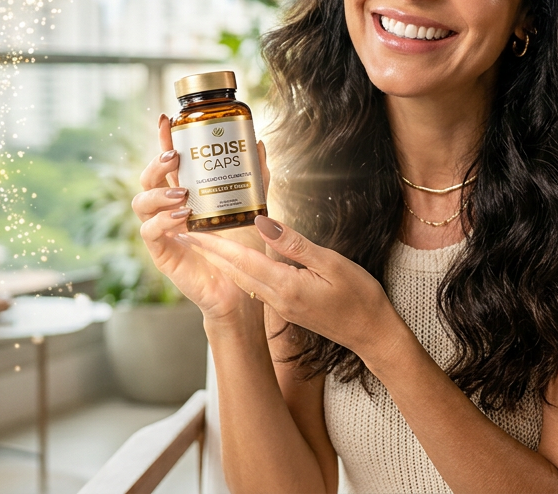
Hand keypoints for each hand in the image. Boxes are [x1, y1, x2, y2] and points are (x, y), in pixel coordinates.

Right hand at [131, 114, 269, 320]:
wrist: (242, 289)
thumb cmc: (242, 248)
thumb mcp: (251, 207)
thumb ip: (255, 178)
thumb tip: (259, 145)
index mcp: (184, 195)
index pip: (168, 164)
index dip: (163, 141)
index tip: (167, 120)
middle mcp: (168, 210)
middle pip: (147, 179)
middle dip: (156, 164)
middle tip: (174, 157)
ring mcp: (162, 231)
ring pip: (140, 203)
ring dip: (158, 193)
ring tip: (182, 193)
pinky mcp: (161, 253)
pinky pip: (149, 231)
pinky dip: (162, 220)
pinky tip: (182, 216)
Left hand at [175, 216, 401, 361]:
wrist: (372, 335)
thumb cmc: (360, 297)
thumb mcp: (333, 264)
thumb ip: (295, 244)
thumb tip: (263, 222)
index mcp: (286, 287)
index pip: (242, 260)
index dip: (215, 244)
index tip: (192, 231)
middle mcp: (277, 299)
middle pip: (235, 271)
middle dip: (209, 252)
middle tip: (185, 232)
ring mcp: (281, 307)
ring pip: (243, 279)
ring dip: (222, 261)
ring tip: (203, 242)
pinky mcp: (287, 308)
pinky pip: (256, 286)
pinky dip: (241, 270)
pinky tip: (236, 261)